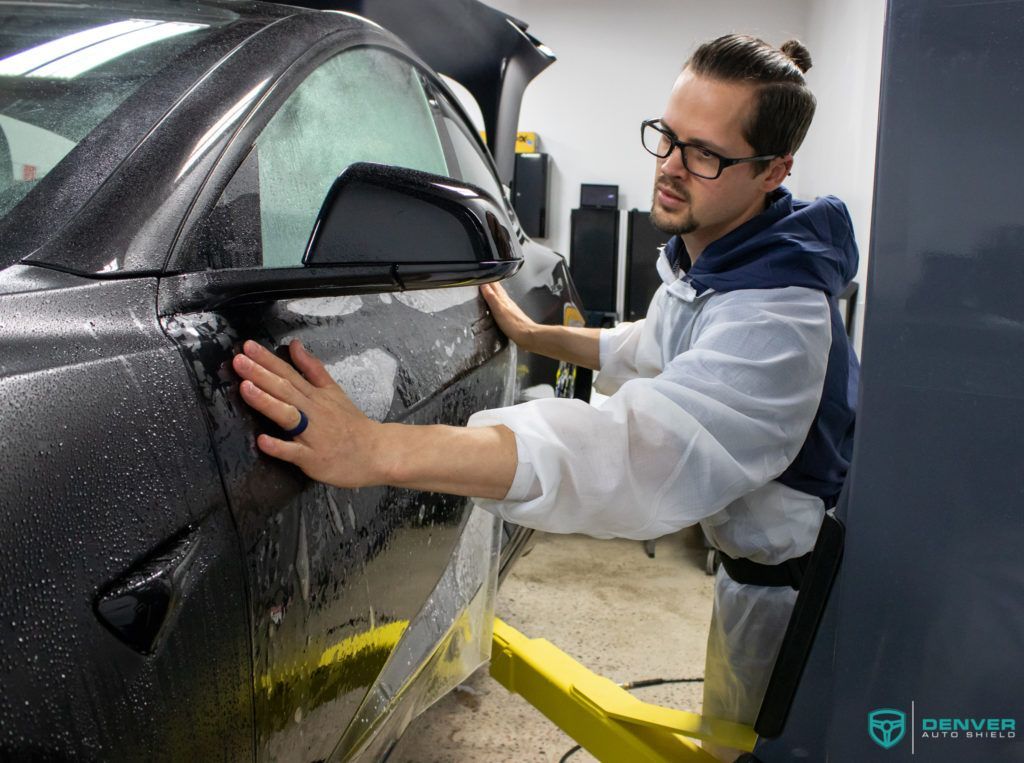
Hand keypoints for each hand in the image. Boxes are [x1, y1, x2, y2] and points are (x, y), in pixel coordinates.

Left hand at [231, 339, 387, 487]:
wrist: (376, 452)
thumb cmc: (351, 423)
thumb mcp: (334, 391)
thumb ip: (312, 368)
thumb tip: (294, 344)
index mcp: (315, 395)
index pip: (289, 373)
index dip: (268, 360)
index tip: (247, 346)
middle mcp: (313, 412)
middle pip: (285, 390)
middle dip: (260, 374)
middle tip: (238, 360)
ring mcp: (313, 436)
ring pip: (288, 416)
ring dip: (266, 402)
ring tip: (245, 388)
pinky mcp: (314, 459)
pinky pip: (295, 453)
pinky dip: (279, 446)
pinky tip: (262, 440)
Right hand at [480, 282, 537, 349]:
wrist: (528, 335)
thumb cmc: (514, 325)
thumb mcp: (499, 310)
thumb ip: (491, 298)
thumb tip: (484, 286)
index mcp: (504, 299)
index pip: (495, 285)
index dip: (488, 279)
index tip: (482, 275)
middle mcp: (508, 302)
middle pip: (499, 289)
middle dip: (492, 283)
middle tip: (486, 278)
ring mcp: (510, 309)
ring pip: (501, 296)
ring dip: (495, 291)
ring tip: (491, 289)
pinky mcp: (512, 316)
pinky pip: (503, 305)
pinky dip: (499, 301)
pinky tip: (499, 305)